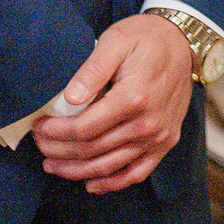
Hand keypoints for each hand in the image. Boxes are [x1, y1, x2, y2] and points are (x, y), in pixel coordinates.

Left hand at [33, 13, 192, 192]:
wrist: (184, 42)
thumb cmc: (145, 39)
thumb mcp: (116, 41)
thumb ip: (92, 70)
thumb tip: (69, 98)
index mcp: (134, 98)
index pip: (84, 128)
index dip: (56, 132)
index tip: (39, 126)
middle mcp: (148, 123)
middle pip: (92, 150)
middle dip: (59, 151)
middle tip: (39, 144)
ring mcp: (159, 137)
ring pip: (109, 166)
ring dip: (76, 171)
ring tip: (53, 164)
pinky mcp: (166, 142)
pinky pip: (137, 173)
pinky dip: (112, 183)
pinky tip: (90, 183)